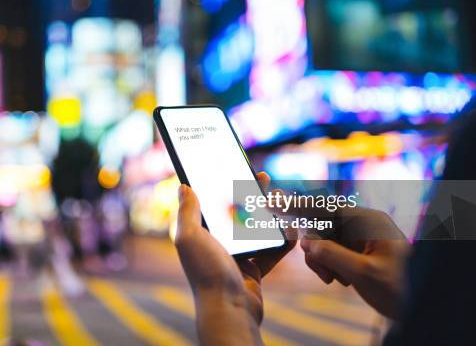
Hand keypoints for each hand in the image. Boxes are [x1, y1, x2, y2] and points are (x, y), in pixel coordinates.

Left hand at [174, 172, 293, 343]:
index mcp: (199, 234)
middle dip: (249, 194)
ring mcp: (236, 257)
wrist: (230, 309)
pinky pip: (271, 250)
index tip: (233, 166)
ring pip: (255, 229)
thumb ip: (187, 212)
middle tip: (262, 177)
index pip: (210, 202)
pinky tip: (291, 227)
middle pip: (235, 213)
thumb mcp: (190, 237)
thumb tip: (183, 185)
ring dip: (267, 214)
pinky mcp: (254, 270)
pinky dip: (282, 240)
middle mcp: (216, 244)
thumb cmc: (207, 272)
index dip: (220, 184)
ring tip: (279, 198)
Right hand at [300, 208, 410, 318]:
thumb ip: (331, 255)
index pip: (327, 206)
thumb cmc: (400, 288)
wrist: (418, 309)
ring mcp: (360, 238)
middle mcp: (363, 225)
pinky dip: (329, 265)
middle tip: (325, 274)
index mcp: (369, 221)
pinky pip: (332, 251)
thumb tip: (305, 242)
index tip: (273, 202)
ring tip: (335, 280)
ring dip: (323, 260)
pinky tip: (340, 280)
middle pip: (322, 225)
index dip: (299, 205)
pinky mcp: (357, 251)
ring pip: (324, 240)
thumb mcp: (363, 273)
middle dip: (316, 249)